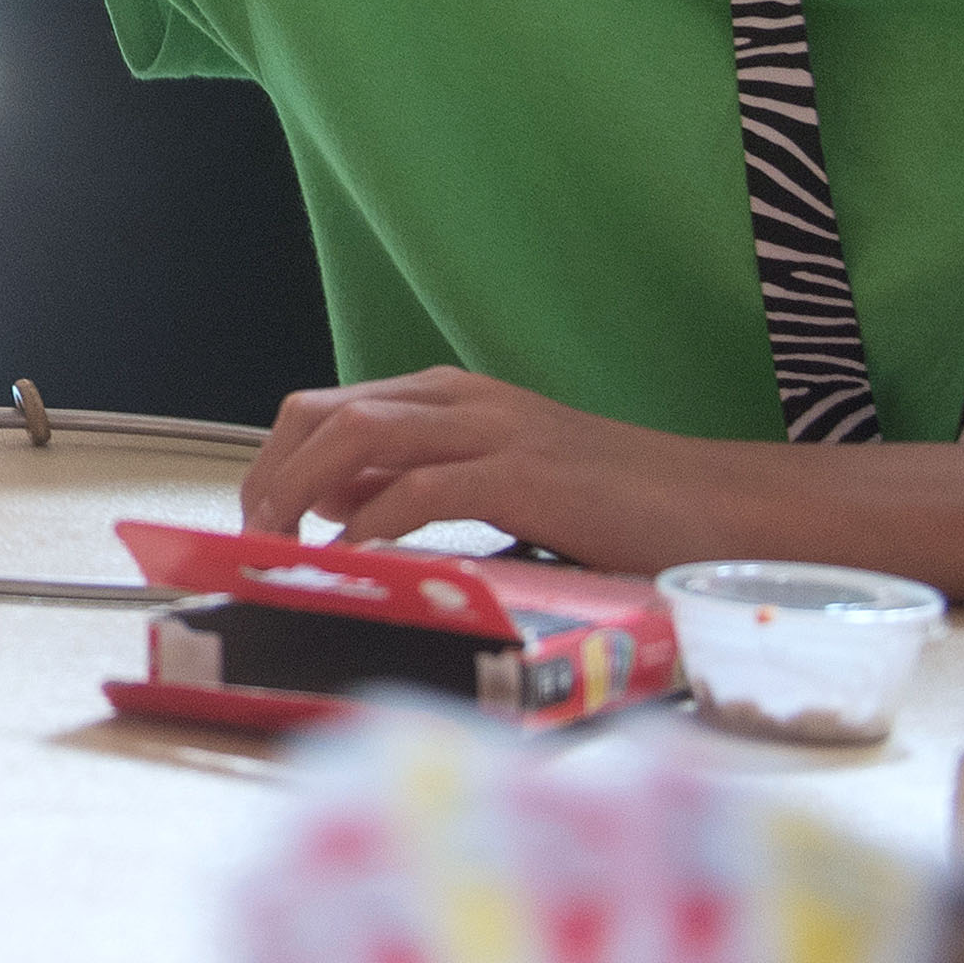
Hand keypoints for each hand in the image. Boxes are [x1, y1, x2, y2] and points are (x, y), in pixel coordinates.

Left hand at [240, 367, 741, 569]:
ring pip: (355, 436)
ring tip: (278, 551)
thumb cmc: (608, 506)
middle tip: (251, 544)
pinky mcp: (522, 476)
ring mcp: (490, 431)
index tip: (253, 523)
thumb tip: (329, 501)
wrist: (712, 505)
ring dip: (299, 494)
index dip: (272, 465)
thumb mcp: (495, 482)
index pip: (322, 410)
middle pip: (320, 414)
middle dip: (268, 476)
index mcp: (446, 397)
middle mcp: (458, 400)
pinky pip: (419, 492)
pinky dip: (371, 527)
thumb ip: (415, 480)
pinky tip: (352, 565)